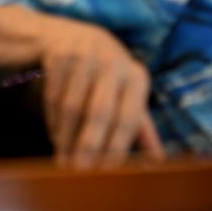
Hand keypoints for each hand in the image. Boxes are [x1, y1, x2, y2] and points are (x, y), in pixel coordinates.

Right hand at [38, 17, 164, 168]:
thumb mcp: (126, 94)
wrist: (70, 36)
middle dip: (89, 146)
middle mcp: (113, 62)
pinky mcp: (59, 54)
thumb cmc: (104, 74)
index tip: (105, 174)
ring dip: (67, 138)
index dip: (116, 148)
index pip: (129, 119)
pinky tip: (55, 137)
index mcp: (136, 77)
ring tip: (63, 161)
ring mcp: (84, 56)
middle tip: (78, 173)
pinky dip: (53, 120)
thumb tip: (158, 162)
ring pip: (72, 106)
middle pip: (100, 113)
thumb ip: (141, 126)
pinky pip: (53, 95)